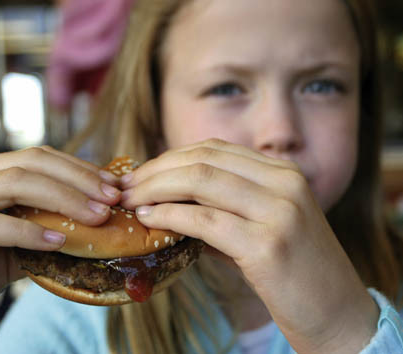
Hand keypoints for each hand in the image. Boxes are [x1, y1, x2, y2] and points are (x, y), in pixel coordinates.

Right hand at [0, 146, 120, 335]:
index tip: (112, 185)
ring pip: (11, 184)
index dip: (77, 167)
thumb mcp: (14, 247)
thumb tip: (94, 224)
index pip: (36, 157)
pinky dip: (26, 230)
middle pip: (28, 162)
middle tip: (112, 199)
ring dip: (62, 198)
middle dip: (77, 179)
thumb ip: (43, 229)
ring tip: (95, 216)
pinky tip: (57, 240)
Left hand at [120, 139, 377, 353]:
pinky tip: (149, 220)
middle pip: (203, 159)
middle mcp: (285, 182)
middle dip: (156, 170)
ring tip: (131, 202)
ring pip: (201, 181)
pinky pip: (204, 219)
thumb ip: (223, 206)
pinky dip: (170, 215)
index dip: (171, 157)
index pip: (214, 149)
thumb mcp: (262, 224)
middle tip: (126, 186)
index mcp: (283, 172)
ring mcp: (280, 210)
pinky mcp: (268, 244)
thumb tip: (167, 199)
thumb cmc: (293, 271)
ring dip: (155, 189)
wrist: (336, 313)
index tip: (142, 173)